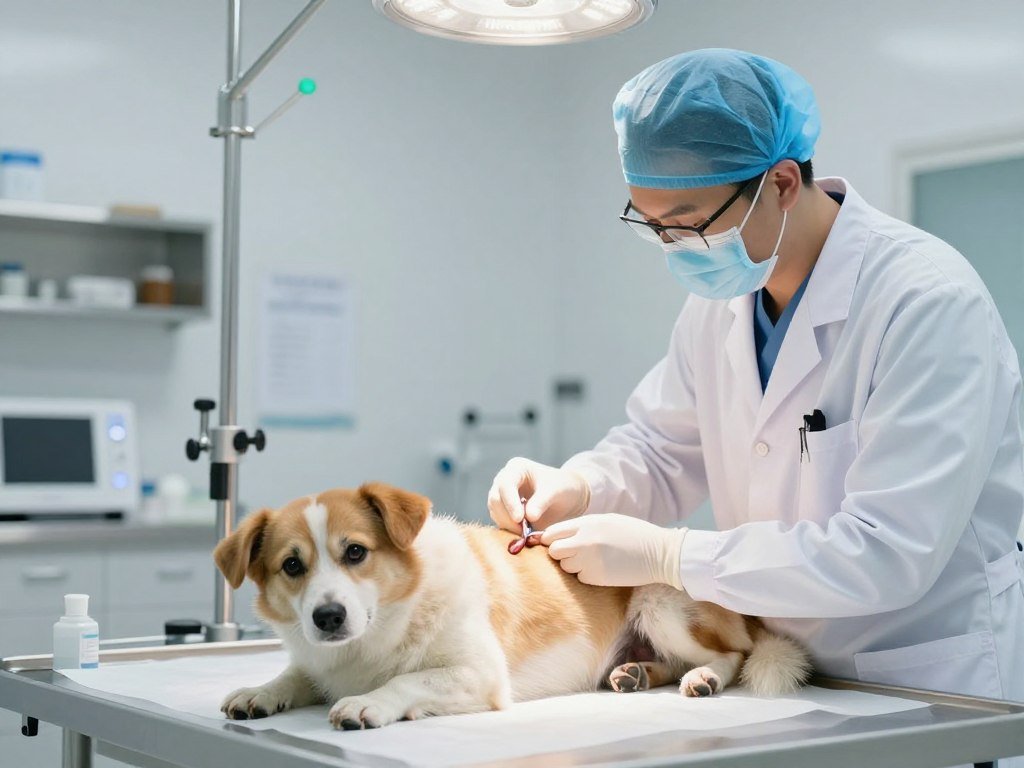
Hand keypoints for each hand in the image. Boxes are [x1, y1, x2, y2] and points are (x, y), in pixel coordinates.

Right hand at [488, 458, 590, 533]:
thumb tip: (529, 517)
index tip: (520, 519)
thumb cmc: (563, 487)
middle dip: (507, 517)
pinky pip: (500, 521)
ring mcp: (502, 495)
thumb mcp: (556, 491)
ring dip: (507, 525)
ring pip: (495, 512)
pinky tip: (522, 536)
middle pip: (495, 499)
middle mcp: (505, 479)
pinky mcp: (504, 510)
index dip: (510, 502)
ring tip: (525, 535)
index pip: (505, 484)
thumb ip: (542, 502)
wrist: (568, 497)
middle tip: (522, 532)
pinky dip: (509, 530)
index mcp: (516, 468)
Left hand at [541, 513, 686, 588]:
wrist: (660, 553)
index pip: (552, 532)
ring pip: (566, 566)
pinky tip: (603, 569)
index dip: (549, 539)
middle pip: (554, 551)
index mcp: (587, 523)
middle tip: (573, 554)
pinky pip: (580, 578)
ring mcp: (590, 561)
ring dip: (573, 565)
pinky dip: (587, 576)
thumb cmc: (633, 534)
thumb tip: (555, 536)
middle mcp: (584, 541)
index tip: (552, 543)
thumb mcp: (606, 520)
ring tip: (593, 560)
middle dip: (559, 554)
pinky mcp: (597, 578)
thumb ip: (581, 527)